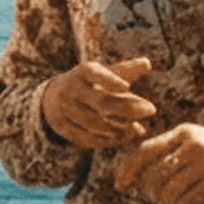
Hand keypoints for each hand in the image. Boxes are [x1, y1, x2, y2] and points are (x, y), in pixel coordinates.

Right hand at [41, 57, 156, 148]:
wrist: (52, 98)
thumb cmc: (88, 83)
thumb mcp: (103, 73)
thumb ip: (125, 70)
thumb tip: (147, 63)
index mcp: (82, 72)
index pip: (95, 74)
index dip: (109, 80)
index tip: (127, 87)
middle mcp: (71, 89)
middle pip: (101, 102)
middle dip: (127, 108)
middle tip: (152, 110)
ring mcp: (65, 109)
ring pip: (94, 123)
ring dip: (119, 128)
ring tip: (137, 129)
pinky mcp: (63, 127)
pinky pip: (86, 137)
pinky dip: (106, 140)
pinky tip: (122, 138)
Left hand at [112, 123, 203, 203]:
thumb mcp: (196, 140)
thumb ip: (170, 152)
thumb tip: (139, 177)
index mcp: (183, 132)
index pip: (144, 151)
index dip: (128, 169)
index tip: (119, 184)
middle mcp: (193, 145)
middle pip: (154, 175)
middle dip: (151, 191)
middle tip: (159, 197)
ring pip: (168, 192)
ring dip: (167, 202)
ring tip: (174, 201)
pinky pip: (187, 202)